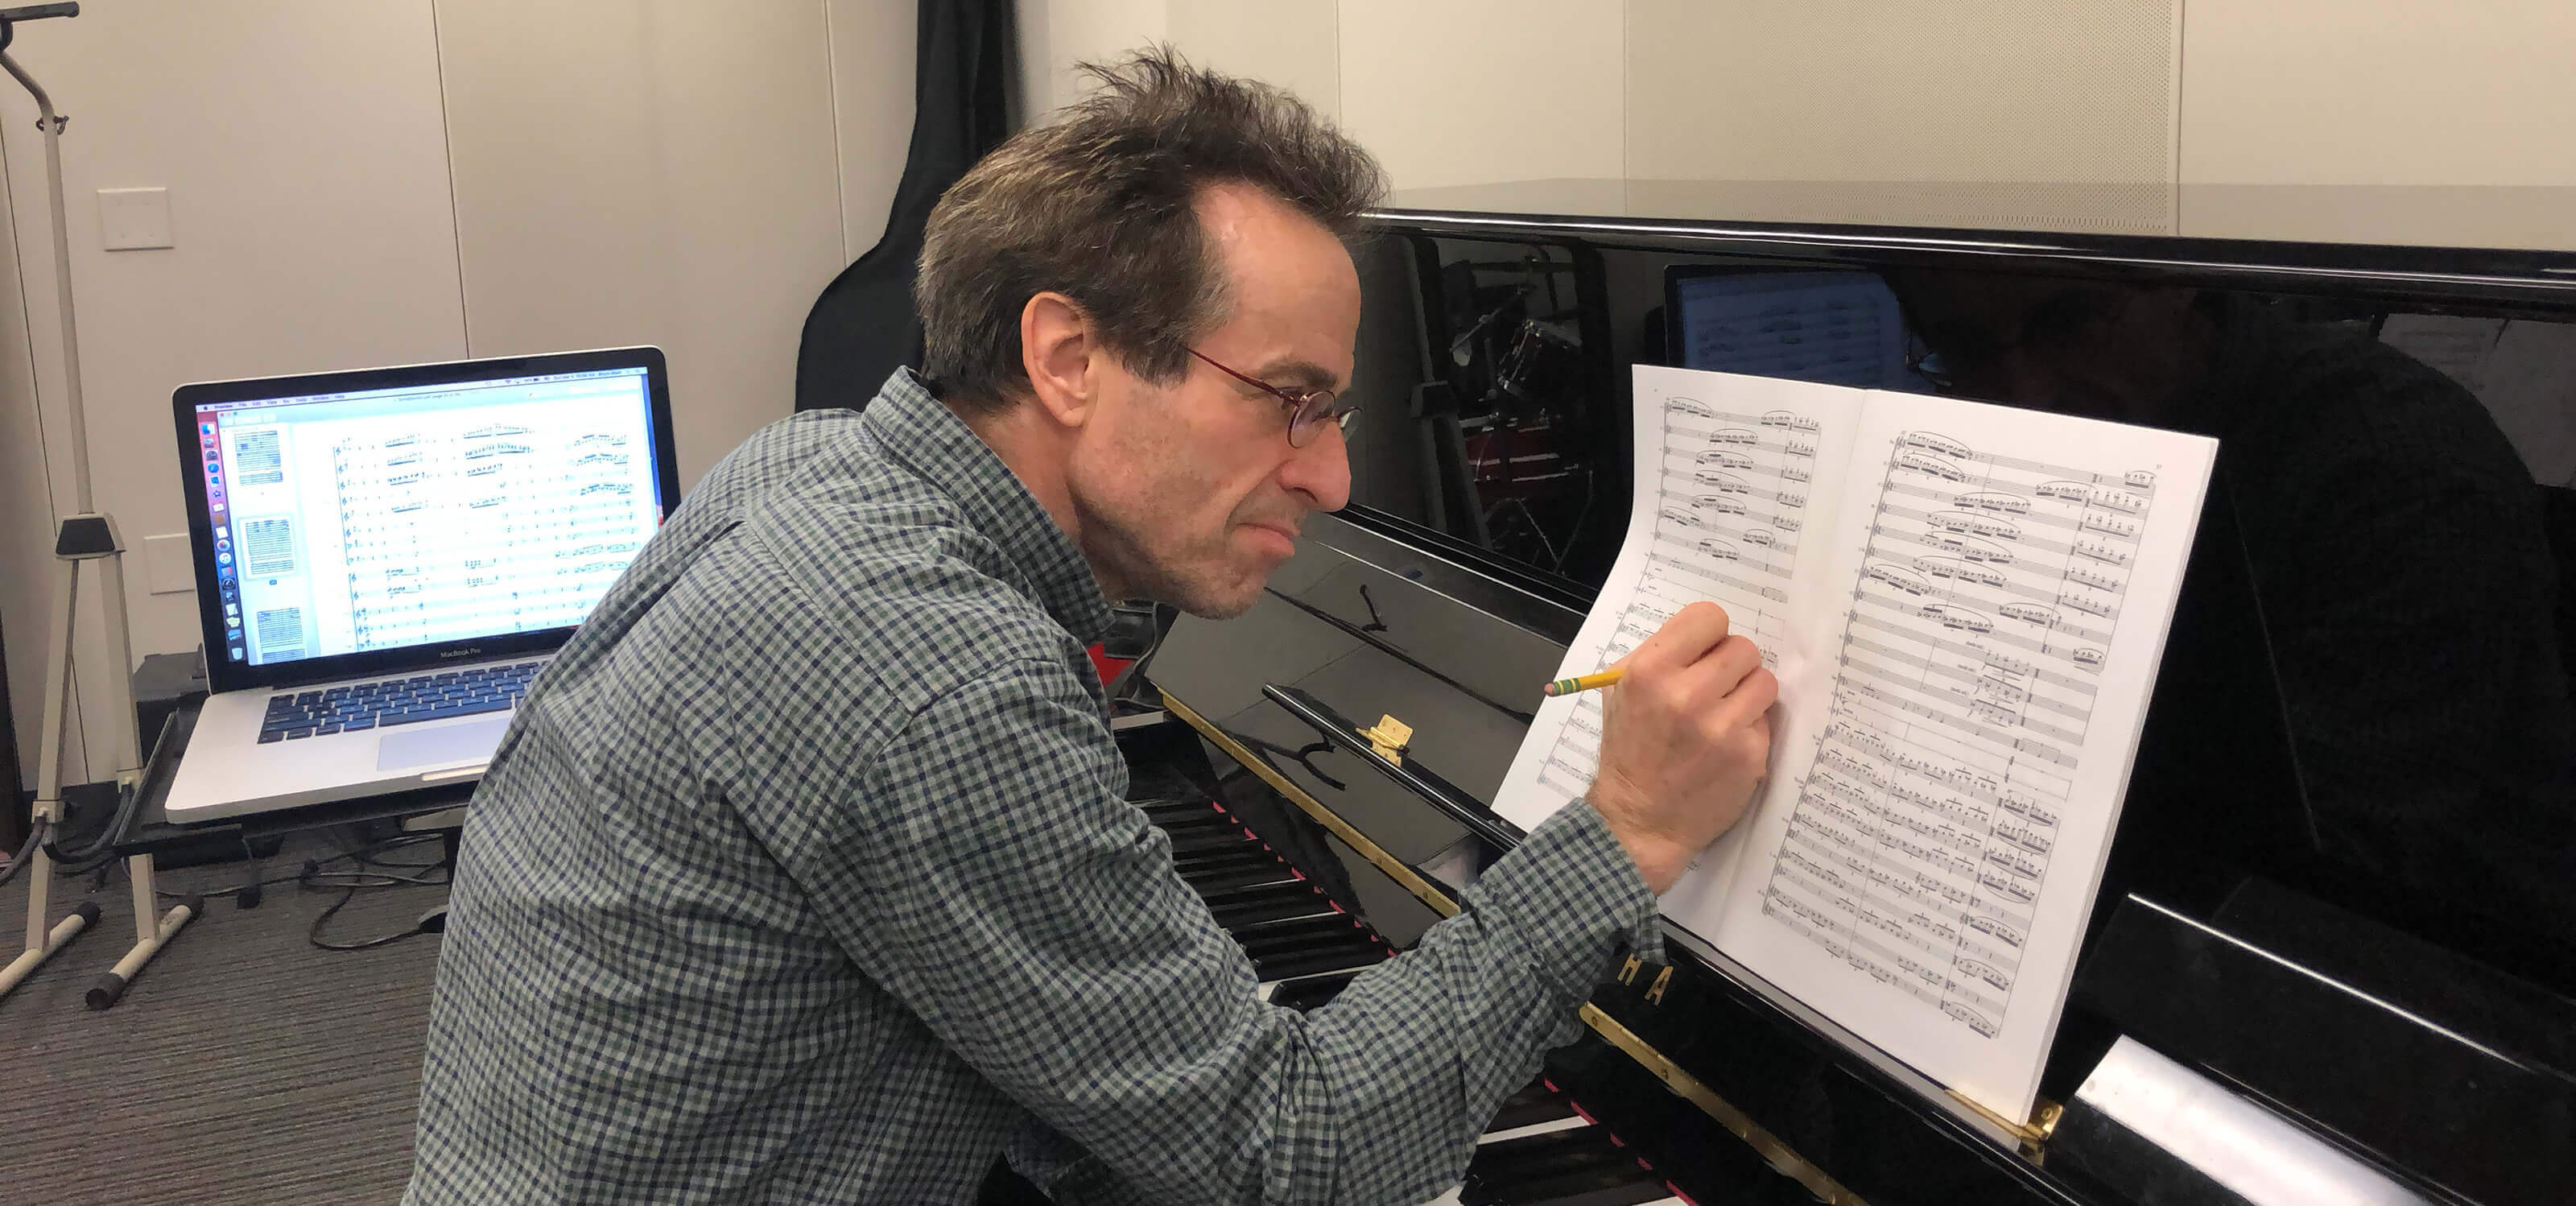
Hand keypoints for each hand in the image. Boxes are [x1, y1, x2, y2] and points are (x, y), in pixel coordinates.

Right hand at [1585, 602, 1776, 893]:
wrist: (1639, 820)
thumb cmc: (1628, 751)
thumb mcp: (1619, 692)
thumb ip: (1656, 656)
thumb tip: (1701, 639)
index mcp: (1650, 671)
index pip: (1709, 617)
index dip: (1708, 634)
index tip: (1703, 653)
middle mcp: (1687, 695)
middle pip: (1743, 647)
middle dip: (1731, 666)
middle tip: (1716, 688)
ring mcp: (1721, 727)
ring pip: (1764, 680)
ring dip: (1748, 694)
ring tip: (1725, 714)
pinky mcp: (1748, 755)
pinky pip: (1766, 720)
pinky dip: (1749, 729)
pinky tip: (1726, 747)